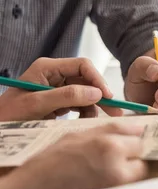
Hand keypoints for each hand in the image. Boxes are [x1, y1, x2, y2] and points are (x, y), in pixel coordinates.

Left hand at [0, 57, 122, 121]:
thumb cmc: (8, 115)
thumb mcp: (36, 104)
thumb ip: (66, 96)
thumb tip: (96, 93)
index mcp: (47, 68)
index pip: (82, 65)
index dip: (97, 79)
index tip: (107, 96)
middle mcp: (54, 76)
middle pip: (87, 80)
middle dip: (101, 96)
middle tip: (115, 111)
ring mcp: (57, 89)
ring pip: (86, 94)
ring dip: (93, 108)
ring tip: (95, 122)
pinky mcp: (59, 103)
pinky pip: (80, 105)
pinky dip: (85, 114)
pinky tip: (83, 123)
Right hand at [0, 123, 146, 188]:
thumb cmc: (52, 161)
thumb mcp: (79, 135)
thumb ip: (110, 130)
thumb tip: (136, 128)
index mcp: (107, 146)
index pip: (138, 136)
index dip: (133, 136)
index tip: (131, 137)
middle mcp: (116, 165)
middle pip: (141, 155)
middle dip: (134, 153)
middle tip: (118, 154)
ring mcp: (116, 185)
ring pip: (138, 172)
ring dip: (130, 168)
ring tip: (108, 167)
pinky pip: (128, 185)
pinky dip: (123, 180)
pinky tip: (105, 177)